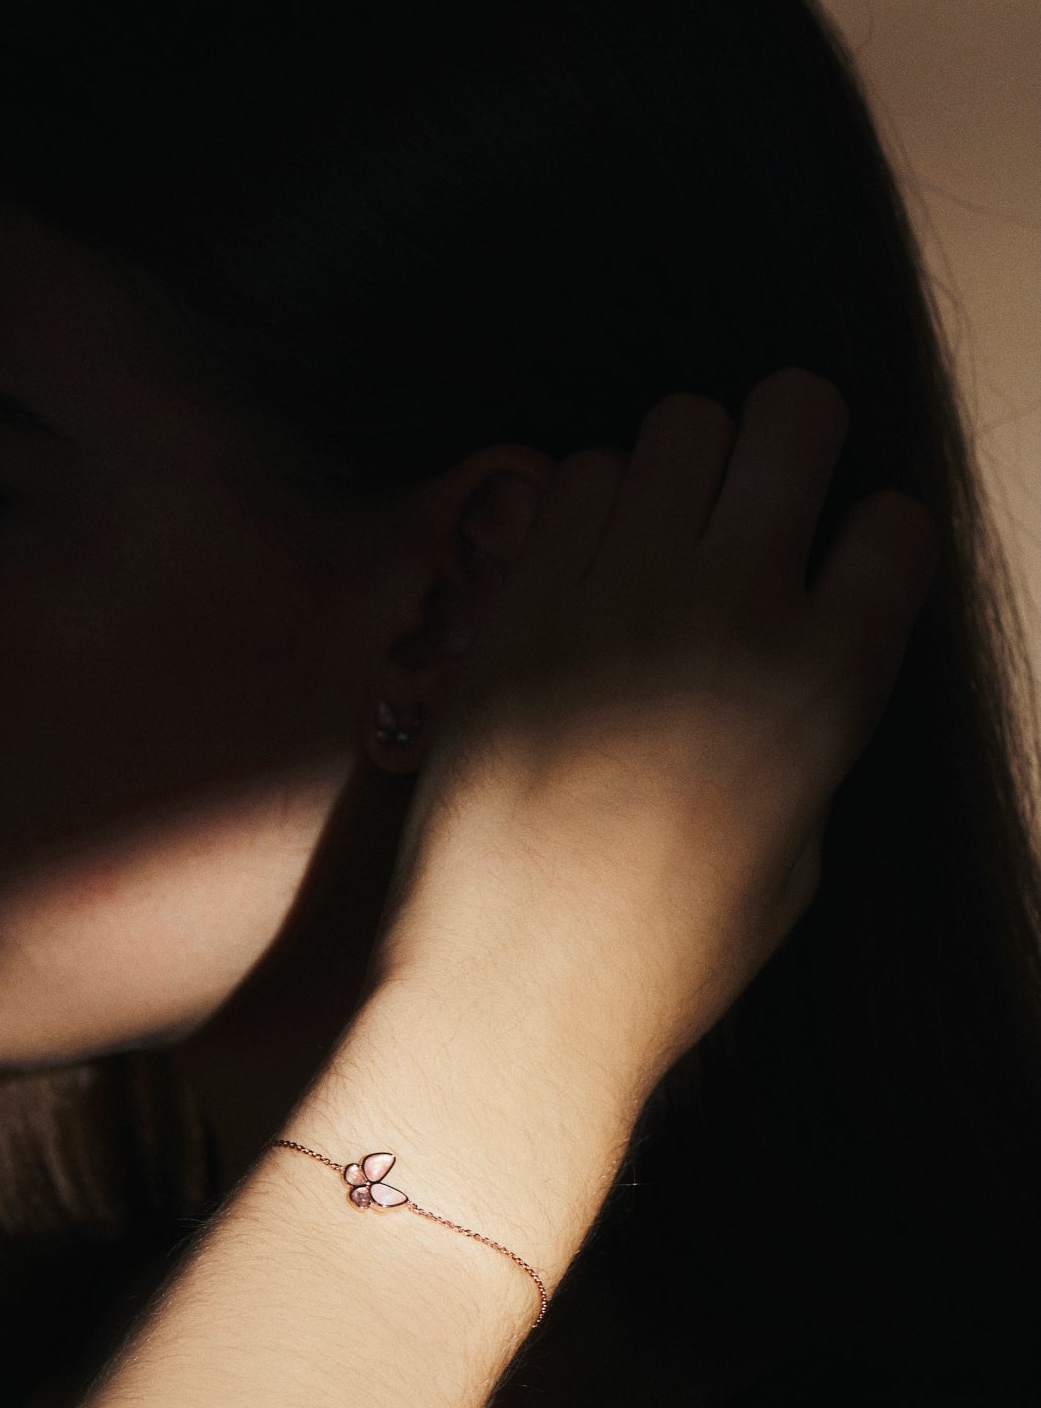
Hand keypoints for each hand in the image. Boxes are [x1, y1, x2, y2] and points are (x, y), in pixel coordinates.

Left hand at [367, 367, 939, 1099]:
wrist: (513, 995)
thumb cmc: (660, 958)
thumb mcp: (792, 861)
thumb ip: (807, 741)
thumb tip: (798, 662)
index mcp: (828, 687)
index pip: (895, 523)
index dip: (870, 538)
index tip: (839, 569)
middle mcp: (734, 616)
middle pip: (796, 412)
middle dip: (790, 436)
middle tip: (758, 494)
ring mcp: (620, 598)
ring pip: (680, 423)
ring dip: (685, 468)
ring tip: (661, 541)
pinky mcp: (522, 604)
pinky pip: (577, 478)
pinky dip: (593, 508)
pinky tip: (584, 576)